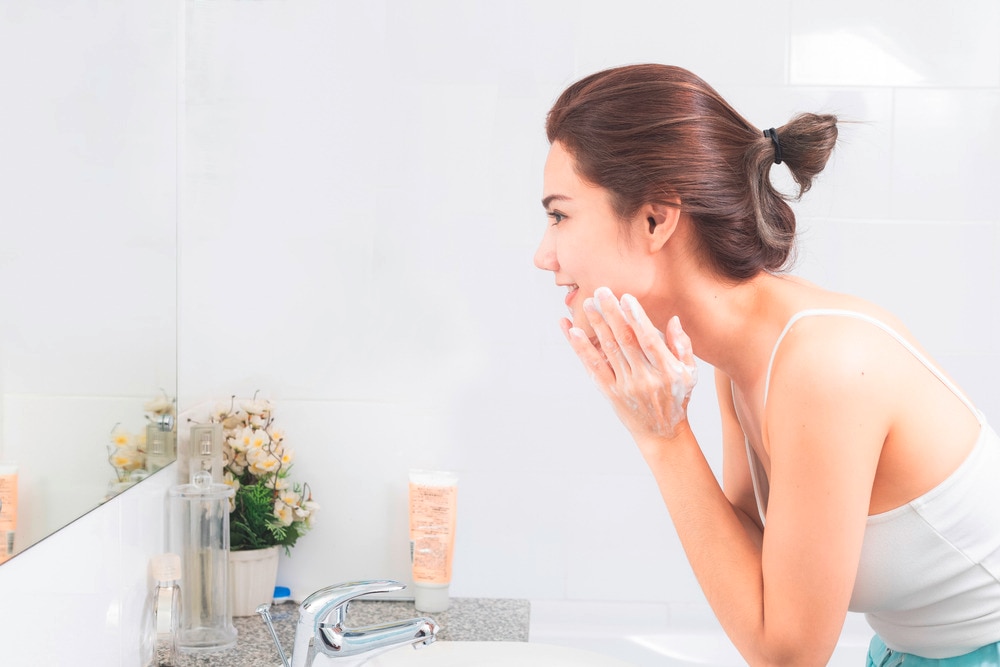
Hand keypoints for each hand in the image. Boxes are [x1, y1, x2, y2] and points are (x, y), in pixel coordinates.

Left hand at [561, 287, 697, 440]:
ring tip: (586, 304)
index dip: (637, 318)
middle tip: (600, 291)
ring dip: (595, 326)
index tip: (626, 298)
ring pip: (608, 351)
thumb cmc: (677, 398)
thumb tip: (672, 319)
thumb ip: (682, 345)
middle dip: (611, 314)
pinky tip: (572, 332)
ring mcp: (626, 387)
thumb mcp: (690, 373)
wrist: (662, 434)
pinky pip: (594, 368)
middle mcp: (646, 378)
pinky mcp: (611, 394)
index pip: (649, 340)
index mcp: (667, 370)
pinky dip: (582, 349)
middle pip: (625, 341)